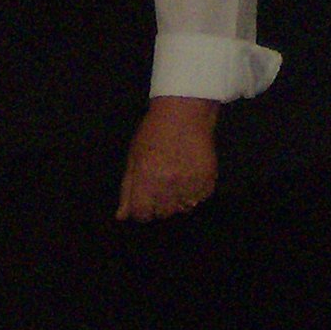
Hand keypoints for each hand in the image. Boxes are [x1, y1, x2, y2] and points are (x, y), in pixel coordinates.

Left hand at [118, 96, 218, 220]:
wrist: (186, 113)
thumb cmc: (154, 133)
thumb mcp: (134, 158)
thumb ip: (127, 189)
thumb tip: (122, 216)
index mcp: (146, 180)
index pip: (142, 215)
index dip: (141, 210)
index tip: (144, 200)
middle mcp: (168, 186)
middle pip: (163, 214)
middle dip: (160, 205)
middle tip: (162, 185)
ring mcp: (190, 184)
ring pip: (183, 208)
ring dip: (179, 200)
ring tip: (178, 180)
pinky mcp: (208, 180)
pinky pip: (200, 199)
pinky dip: (196, 192)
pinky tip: (191, 175)